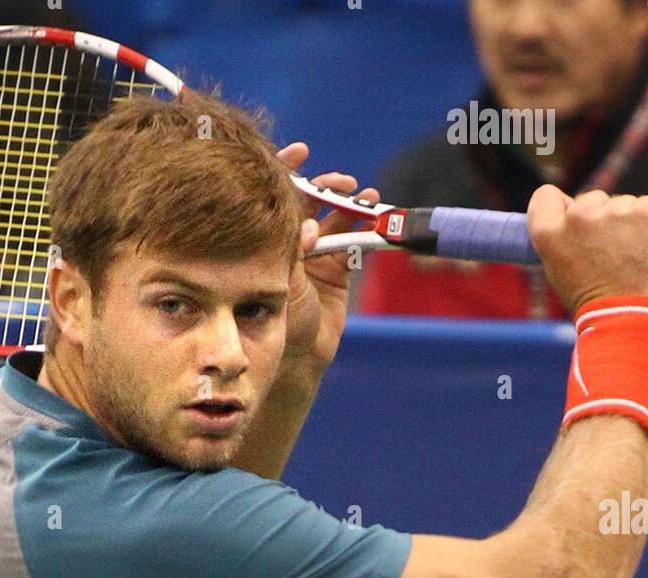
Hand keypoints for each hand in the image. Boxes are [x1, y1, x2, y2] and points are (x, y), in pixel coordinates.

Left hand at [275, 142, 378, 368]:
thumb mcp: (281, 283)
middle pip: (310, 201)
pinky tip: (375, 216)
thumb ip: (294, 252)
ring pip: (335, 218)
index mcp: (272, 238)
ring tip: (362, 195)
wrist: (299, 357)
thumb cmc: (279, 321)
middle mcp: (294, 242)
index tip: (299, 151)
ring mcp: (318, 254)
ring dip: (350, 203)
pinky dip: (367, 227)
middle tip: (339, 182)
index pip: (277, 195)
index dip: (287, 170)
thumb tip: (309, 226)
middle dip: (325, 185)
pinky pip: (355, 241)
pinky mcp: (340, 269)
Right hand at [527, 184, 647, 315]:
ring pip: (619, 203)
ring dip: (623, 222)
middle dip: (597, 218)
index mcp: (549, 233)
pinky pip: (645, 206)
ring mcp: (614, 210)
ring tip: (627, 256)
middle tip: (605, 253)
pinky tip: (644, 248)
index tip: (567, 218)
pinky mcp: (646, 210)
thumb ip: (562, 239)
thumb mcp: (559, 271)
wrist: (629, 317)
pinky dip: (647, 223)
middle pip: (589, 200)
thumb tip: (570, 217)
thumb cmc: (593, 302)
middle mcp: (579, 216)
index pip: (546, 196)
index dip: (558, 207)